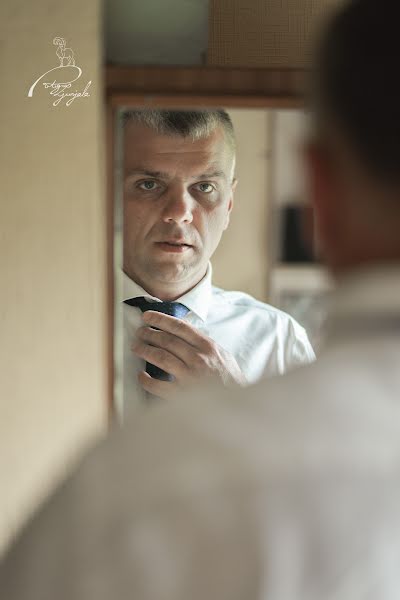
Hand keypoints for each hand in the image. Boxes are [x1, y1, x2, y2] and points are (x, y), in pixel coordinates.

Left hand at [132, 310, 246, 398]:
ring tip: (137, 348)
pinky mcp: (183, 395)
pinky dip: (146, 380)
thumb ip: (206, 345)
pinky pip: (158, 385)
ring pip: (160, 357)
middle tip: (140, 332)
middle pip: (167, 340)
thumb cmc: (232, 383)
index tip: (148, 316)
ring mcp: (190, 377)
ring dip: (145, 350)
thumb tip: (187, 334)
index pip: (180, 327)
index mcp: (209, 347)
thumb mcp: (225, 357)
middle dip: (149, 334)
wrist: (239, 408)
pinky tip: (141, 376)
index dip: (161, 319)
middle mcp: (199, 359)